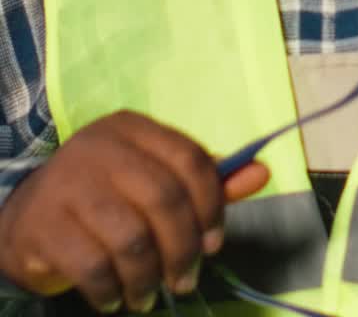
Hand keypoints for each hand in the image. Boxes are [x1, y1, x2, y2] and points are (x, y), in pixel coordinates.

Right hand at [0, 110, 268, 312]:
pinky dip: (112, 291)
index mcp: (132, 127)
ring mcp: (68, 182)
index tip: (214, 243)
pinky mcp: (44, 223)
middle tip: (185, 279)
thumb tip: (262, 173)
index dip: (212, 205)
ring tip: (148, 294)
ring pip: (131, 237)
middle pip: (164, 199)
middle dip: (184, 249)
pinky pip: (94, 267)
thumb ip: (206, 181)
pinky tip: (114, 297)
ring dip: (148, 278)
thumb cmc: (106, 197)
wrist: (29, 218)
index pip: (189, 158)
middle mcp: (99, 146)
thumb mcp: (153, 179)